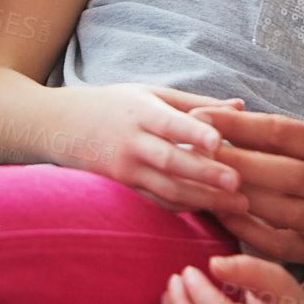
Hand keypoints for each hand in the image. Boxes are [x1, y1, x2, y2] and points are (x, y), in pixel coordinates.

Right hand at [67, 85, 248, 212]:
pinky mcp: (124, 189)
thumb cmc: (116, 105)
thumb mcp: (152, 94)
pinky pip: (157, 201)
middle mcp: (132, 142)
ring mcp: (125, 169)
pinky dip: (185, 207)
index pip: (170, 123)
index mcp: (141, 112)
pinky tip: (212, 209)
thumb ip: (197, 103)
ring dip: (203, 198)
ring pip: (166, 189)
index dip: (194, 132)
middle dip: (205, 174)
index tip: (220, 142)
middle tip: (238, 183)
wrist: (61, 125)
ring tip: (237, 204)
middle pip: (170, 161)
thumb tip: (242, 106)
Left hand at [192, 107, 303, 263]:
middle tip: (196, 155)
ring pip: (287, 211)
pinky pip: (280, 245)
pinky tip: (220, 213)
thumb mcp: (290, 140)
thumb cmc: (302, 162)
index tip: (196, 117)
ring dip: (242, 198)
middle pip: (286, 172)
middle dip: (236, 163)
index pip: (280, 130)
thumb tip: (202, 117)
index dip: (235, 125)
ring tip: (206, 186)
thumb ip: (253, 129)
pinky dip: (247, 230)